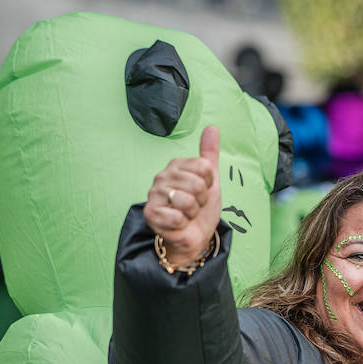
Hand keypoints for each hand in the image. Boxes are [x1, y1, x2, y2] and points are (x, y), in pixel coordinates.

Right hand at [143, 126, 220, 266]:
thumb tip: (212, 128)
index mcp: (176, 165)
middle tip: (194, 205)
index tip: (203, 191)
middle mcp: (162, 176)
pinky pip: (177, 217)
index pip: (204, 167)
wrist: (194, 235)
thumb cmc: (200, 208)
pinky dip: (182, 224)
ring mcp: (154, 194)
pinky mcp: (150, 213)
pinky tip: (177, 224)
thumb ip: (209, 155)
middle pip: (197, 185)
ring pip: (187, 201)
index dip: (209, 184)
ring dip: (192, 213)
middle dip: (201, 200)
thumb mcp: (210, 180)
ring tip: (186, 214)